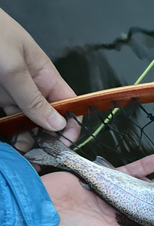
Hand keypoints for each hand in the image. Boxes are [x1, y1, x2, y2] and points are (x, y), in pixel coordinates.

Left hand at [0, 9, 77, 150]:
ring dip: (29, 140)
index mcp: (45, 76)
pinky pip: (10, 120)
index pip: (68, 104)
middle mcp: (33, 87)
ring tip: (25, 155)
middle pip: (49, 117)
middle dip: (48, 137)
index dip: (71, 124)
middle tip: (43, 157)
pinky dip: (12, 133)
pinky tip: (13, 144)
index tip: (66, 145)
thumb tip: (58, 125)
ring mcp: (15, 93)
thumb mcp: (14, 68)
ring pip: (29, 122)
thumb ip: (33, 99)